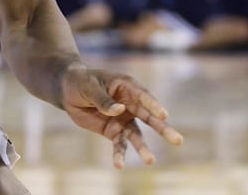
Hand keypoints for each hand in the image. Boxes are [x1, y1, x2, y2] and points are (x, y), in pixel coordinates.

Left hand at [60, 66, 183, 167]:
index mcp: (127, 87)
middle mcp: (130, 104)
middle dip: (163, 129)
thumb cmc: (82, 82)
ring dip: (143, 148)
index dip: (153, 105)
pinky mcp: (113, 131)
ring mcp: (123, 119)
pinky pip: (118, 144)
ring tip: (151, 161)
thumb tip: (119, 110)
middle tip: (178, 141)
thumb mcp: (89, 87)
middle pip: (149, 117)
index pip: (144, 96)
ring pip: (136, 135)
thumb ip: (103, 99)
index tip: (164, 115)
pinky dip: (119, 154)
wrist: (68, 91)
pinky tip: (119, 165)